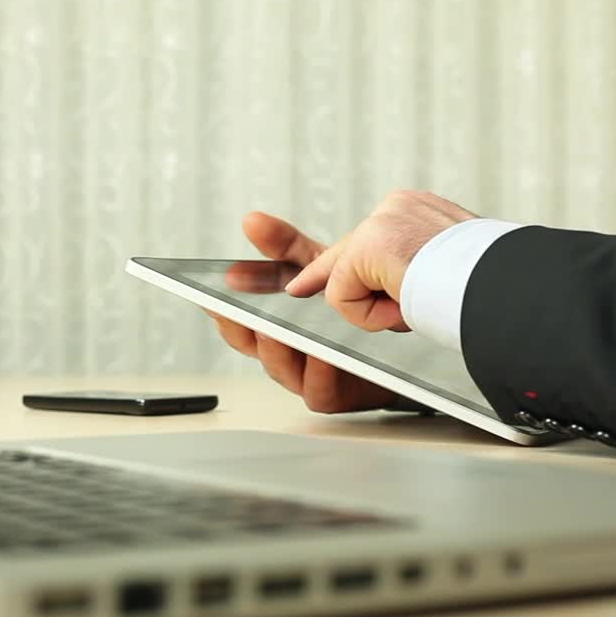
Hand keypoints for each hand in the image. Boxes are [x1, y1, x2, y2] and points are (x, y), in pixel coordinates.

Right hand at [204, 211, 398, 412]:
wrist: (404, 330)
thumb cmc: (358, 302)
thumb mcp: (322, 269)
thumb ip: (287, 249)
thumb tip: (251, 221)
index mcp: (277, 326)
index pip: (238, 322)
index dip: (222, 311)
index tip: (211, 296)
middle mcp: (288, 354)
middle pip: (252, 347)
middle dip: (242, 329)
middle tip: (238, 312)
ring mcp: (309, 377)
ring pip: (280, 369)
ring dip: (277, 349)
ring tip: (278, 329)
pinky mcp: (338, 396)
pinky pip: (318, 391)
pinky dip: (318, 373)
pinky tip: (323, 353)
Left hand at [286, 190, 475, 330]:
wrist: (504, 283)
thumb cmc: (488, 289)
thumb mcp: (442, 279)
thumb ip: (406, 278)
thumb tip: (384, 297)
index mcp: (419, 215)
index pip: (366, 240)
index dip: (327, 264)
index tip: (299, 282)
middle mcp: (399, 208)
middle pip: (342, 254)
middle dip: (312, 273)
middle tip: (292, 283)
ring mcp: (382, 221)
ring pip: (349, 284)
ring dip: (380, 311)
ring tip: (420, 306)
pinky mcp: (369, 244)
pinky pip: (345, 297)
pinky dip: (373, 316)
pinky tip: (405, 307)